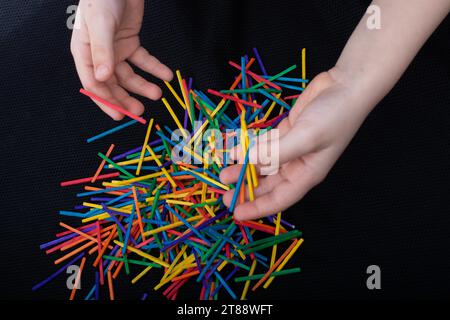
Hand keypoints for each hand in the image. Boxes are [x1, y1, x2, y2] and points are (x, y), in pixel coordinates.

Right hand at [71, 0, 172, 119]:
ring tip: (157, 93)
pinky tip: (166, 75)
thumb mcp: (101, 24)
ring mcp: (116, 51)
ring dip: (143, 86)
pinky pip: (143, 60)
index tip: (119, 114)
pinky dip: (155, 68)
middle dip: (125, 99)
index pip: (93, 84)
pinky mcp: (131, 43)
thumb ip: (102, 52)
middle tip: (140, 112)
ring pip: (129, 75)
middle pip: (112, 84)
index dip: (106, 101)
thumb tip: (103, 79)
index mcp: (84, 53)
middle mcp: (99, 56)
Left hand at [220, 68, 370, 219]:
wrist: (346, 86)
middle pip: (268, 184)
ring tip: (224, 172)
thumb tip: (244, 160)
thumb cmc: (334, 117)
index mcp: (306, 174)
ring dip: (244, 168)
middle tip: (224, 194)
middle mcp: (297, 165)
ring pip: (263, 163)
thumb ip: (274, 151)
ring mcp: (291, 147)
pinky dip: (250, 147)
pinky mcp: (286, 131)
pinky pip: (264, 144)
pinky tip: (234, 150)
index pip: (279, 199)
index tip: (236, 213)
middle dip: (247, 189)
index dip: (258, 208)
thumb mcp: (305, 138)